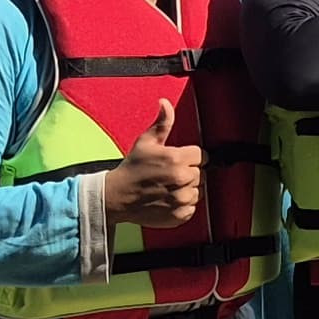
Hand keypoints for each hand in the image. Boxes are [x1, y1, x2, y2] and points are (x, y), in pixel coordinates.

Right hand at [103, 99, 202, 228]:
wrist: (117, 197)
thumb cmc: (132, 169)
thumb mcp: (145, 142)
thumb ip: (162, 123)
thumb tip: (165, 103)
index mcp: (175, 159)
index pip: (201, 155)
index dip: (191, 156)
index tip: (180, 160)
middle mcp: (181, 179)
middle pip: (201, 173)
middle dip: (189, 172)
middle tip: (171, 174)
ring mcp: (181, 199)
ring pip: (199, 190)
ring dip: (188, 188)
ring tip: (169, 186)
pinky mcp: (179, 215)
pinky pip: (193, 207)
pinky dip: (184, 204)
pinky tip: (169, 199)